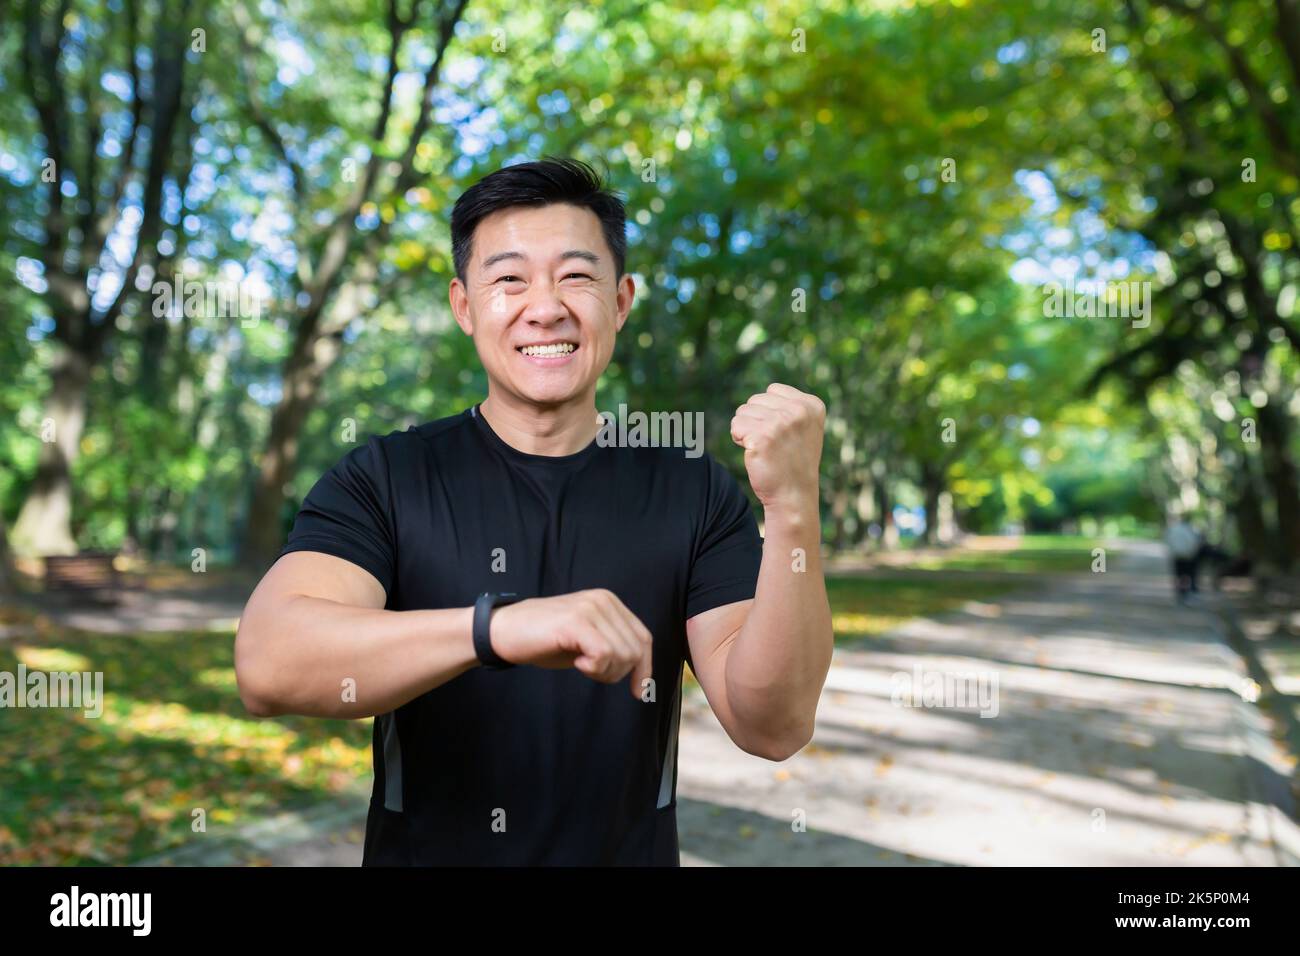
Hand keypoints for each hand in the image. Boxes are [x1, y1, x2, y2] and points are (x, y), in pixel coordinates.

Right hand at [488, 589, 653, 698]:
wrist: (504, 631)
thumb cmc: (544, 640)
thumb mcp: (586, 641)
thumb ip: (612, 647)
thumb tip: (641, 675)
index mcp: (609, 602)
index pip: (643, 638)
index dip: (644, 667)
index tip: (638, 691)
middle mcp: (603, 600)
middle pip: (635, 649)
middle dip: (618, 672)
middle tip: (590, 671)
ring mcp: (590, 608)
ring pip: (622, 654)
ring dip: (604, 671)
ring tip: (581, 664)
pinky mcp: (576, 621)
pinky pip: (604, 655)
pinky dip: (594, 668)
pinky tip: (577, 663)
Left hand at [730, 383, 825, 511]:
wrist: (794, 496)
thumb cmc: (795, 462)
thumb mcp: (805, 428)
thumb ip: (791, 406)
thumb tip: (766, 392)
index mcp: (812, 405)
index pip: (772, 390)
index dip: (769, 411)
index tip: (782, 433)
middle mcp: (798, 411)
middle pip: (755, 400)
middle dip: (755, 420)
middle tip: (771, 443)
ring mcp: (780, 423)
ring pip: (742, 411)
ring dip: (746, 430)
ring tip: (764, 448)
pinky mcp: (762, 437)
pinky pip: (736, 427)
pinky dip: (739, 439)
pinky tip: (754, 453)